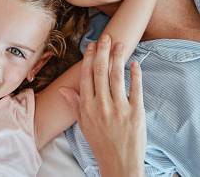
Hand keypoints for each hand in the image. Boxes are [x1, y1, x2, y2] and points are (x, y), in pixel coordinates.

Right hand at [59, 34, 145, 176]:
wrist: (119, 162)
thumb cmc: (100, 142)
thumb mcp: (83, 124)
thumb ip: (74, 103)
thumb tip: (63, 89)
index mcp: (87, 106)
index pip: (86, 75)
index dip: (89, 58)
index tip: (91, 45)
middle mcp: (101, 105)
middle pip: (101, 71)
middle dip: (103, 51)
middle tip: (106, 37)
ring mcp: (119, 108)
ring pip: (117, 76)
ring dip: (118, 57)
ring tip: (119, 44)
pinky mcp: (136, 112)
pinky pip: (136, 88)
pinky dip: (136, 74)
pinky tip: (135, 63)